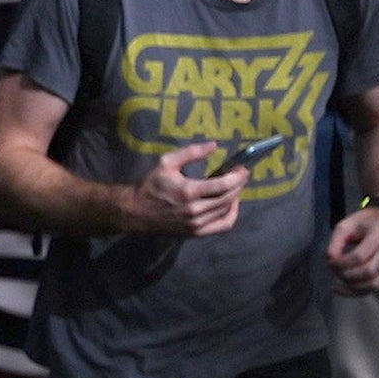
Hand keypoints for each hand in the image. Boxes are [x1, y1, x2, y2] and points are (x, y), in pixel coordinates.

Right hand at [124, 142, 247, 237]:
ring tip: (235, 187)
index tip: (242, 169)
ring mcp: (196, 224)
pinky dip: (231, 215)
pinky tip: (231, 205)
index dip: (237, 176)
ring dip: (235, 197)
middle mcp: (195, 210)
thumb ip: (192, 152)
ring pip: (226, 210)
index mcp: (189, 191)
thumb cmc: (151, 185)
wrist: (136, 212)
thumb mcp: (167, 162)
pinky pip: (222, 226)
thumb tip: (214, 145)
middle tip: (241, 175)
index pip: (223, 185)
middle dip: (239, 185)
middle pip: (228, 197)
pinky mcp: (195, 232)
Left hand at [326, 205, 378, 294]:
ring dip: (353, 287)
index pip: (360, 256)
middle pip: (369, 271)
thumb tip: (331, 261)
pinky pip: (374, 286)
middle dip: (347, 275)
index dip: (342, 263)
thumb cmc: (363, 222)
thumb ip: (336, 243)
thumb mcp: (345, 225)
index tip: (330, 261)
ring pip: (374, 284)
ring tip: (337, 284)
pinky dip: (358, 292)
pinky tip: (343, 290)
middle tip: (334, 270)